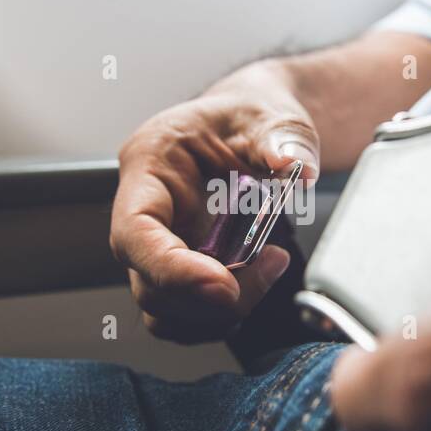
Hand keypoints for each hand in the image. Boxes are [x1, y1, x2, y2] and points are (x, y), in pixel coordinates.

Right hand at [110, 60, 318, 342]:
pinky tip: (258, 282)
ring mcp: (158, 244)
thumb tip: (296, 167)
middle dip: (210, 296)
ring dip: (217, 313)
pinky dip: (220, 317)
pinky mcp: (179, 267)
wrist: (251, 125)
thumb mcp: (271, 114)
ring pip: (163, 309)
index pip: (134, 231)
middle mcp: (143, 210)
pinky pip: (183, 314)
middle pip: (149, 282)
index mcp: (150, 164)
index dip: (171, 269)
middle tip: (271, 266)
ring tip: (270, 268)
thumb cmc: (248, 115)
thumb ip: (282, 138)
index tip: (223, 285)